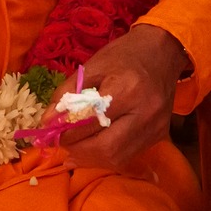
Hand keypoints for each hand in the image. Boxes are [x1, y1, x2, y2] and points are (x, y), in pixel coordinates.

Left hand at [59, 23, 187, 171]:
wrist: (163, 52)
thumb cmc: (125, 55)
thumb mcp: (92, 65)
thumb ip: (67, 94)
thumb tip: (46, 123)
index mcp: (128, 89)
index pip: (91, 121)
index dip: (66, 132)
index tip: (49, 134)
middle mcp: (146, 113)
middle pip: (107, 148)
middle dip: (78, 151)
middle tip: (61, 145)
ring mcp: (156, 127)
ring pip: (118, 158)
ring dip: (90, 158)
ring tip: (74, 148)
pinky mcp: (160, 136)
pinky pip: (128, 155)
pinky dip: (106, 156)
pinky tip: (93, 148)